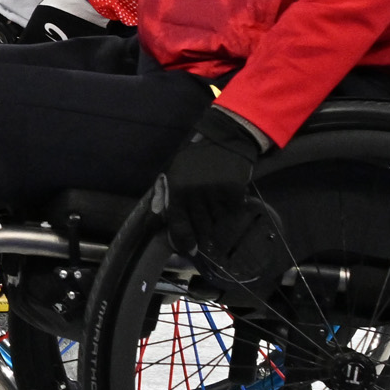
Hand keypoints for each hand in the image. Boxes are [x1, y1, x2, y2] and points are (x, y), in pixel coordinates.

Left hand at [162, 107, 262, 254]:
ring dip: (217, 220)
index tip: (190, 250)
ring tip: (217, 208)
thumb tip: (155, 220)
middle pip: (199, 227)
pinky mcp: (234, 193)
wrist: (226, 139)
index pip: (177, 223)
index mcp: (177, 189)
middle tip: (205, 238)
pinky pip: (232, 213)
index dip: (184, 240)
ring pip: (216, 222)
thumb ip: (164, 196)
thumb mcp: (174, 172)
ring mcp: (215, 193)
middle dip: (202, 235)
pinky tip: (228, 200)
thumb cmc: (196, 158)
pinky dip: (231, 211)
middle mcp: (194, 193)